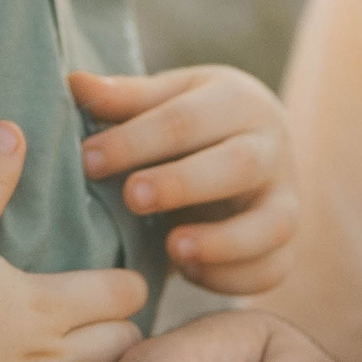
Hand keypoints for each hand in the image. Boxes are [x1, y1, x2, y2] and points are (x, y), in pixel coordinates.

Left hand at [72, 66, 297, 294]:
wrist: (254, 153)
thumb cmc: (196, 125)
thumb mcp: (166, 101)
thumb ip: (124, 100)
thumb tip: (73, 82)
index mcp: (238, 102)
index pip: (187, 119)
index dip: (136, 139)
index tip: (89, 160)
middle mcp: (272, 148)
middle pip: (240, 164)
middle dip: (184, 183)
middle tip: (133, 197)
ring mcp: (286, 199)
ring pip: (273, 224)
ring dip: (223, 241)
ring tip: (173, 249)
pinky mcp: (288, 245)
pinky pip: (271, 269)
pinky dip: (232, 278)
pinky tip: (189, 273)